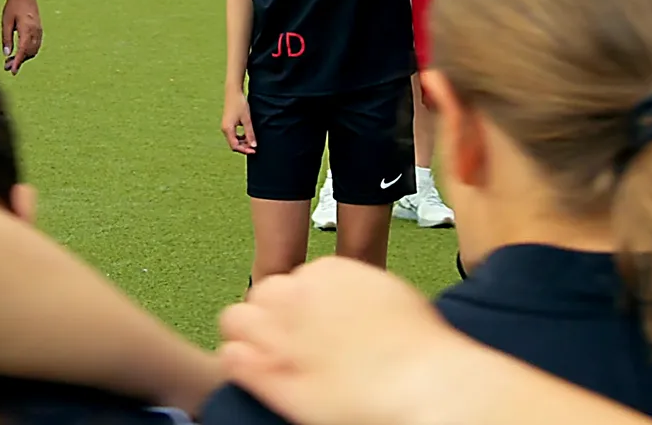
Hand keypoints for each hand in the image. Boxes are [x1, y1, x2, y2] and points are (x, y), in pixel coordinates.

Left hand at [1, 0, 42, 74]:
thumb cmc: (13, 5)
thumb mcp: (6, 21)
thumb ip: (7, 38)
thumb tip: (6, 54)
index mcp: (27, 29)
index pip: (23, 51)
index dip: (18, 62)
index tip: (12, 71)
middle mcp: (35, 31)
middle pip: (29, 53)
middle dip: (19, 61)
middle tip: (7, 67)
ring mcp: (39, 31)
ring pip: (33, 50)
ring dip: (24, 57)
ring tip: (11, 61)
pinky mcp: (39, 29)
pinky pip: (36, 45)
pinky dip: (28, 51)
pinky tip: (19, 52)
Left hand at [218, 257, 452, 424]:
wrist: (420, 381)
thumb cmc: (419, 346)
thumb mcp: (388, 294)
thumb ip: (355, 290)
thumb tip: (347, 301)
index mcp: (327, 271)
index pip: (293, 280)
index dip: (300, 305)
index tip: (312, 322)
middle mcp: (296, 295)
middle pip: (262, 294)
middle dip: (271, 314)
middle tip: (290, 340)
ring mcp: (278, 331)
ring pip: (235, 320)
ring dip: (247, 335)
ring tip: (265, 355)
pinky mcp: (266, 370)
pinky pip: (230, 358)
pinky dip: (236, 365)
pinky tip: (250, 374)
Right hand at [222, 90, 255, 153]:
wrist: (233, 92)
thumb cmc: (239, 104)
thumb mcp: (247, 119)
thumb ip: (250, 133)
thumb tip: (253, 145)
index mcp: (228, 129)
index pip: (235, 146)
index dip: (245, 150)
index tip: (254, 150)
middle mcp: (225, 129)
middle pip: (234, 144)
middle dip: (244, 147)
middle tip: (254, 147)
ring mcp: (225, 127)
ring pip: (234, 140)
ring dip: (243, 142)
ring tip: (252, 140)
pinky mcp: (228, 124)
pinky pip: (233, 135)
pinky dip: (241, 137)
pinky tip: (248, 135)